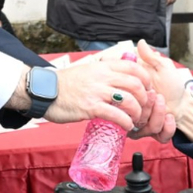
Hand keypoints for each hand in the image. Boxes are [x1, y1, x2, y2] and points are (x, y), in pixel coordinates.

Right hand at [39, 59, 153, 130]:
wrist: (44, 91)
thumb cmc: (65, 83)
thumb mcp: (87, 70)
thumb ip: (104, 72)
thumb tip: (119, 75)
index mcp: (103, 67)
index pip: (134, 67)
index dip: (146, 79)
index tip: (148, 89)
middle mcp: (103, 77)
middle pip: (136, 84)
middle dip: (145, 98)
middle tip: (144, 107)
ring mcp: (97, 92)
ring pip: (129, 100)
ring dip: (138, 112)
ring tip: (136, 119)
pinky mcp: (91, 107)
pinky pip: (116, 115)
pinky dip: (126, 122)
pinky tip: (127, 126)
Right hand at [135, 40, 192, 142]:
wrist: (184, 104)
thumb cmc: (171, 85)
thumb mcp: (162, 68)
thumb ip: (151, 58)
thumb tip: (141, 43)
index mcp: (132, 90)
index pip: (124, 90)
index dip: (135, 90)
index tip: (149, 86)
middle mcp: (133, 107)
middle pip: (131, 110)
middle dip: (148, 105)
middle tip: (158, 96)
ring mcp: (140, 121)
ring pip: (142, 125)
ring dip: (157, 114)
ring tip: (165, 105)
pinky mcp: (149, 132)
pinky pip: (153, 134)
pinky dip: (165, 127)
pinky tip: (170, 117)